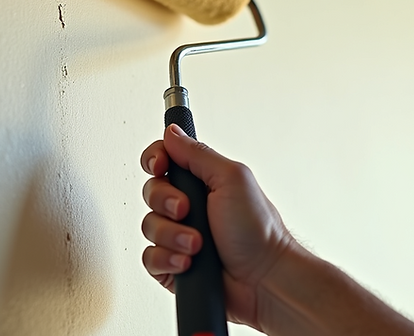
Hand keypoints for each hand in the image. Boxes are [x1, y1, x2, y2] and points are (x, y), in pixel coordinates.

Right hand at [140, 124, 294, 328]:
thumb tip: (172, 133)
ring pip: (148, 226)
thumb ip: (197, 153)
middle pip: (150, 192)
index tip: (160, 166)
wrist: (265, 279)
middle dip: (166, 202)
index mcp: (200, 181)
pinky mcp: (172, 264)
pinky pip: (149, 257)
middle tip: (188, 210)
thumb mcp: (232, 178)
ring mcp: (178, 235)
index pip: (161, 159)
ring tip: (198, 245)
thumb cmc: (259, 231)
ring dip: (173, 236)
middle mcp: (186, 206)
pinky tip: (188, 262)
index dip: (154, 160)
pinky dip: (167, 260)